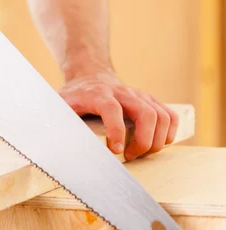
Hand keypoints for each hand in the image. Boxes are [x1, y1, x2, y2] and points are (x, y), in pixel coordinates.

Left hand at [59, 71, 178, 160]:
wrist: (89, 74)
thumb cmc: (75, 95)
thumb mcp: (61, 105)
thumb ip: (59, 120)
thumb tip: (58, 142)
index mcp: (97, 94)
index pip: (111, 109)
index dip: (116, 130)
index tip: (116, 150)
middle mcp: (121, 92)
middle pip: (145, 113)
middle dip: (144, 141)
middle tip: (130, 156)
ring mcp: (138, 95)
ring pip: (161, 115)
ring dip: (157, 140)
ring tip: (141, 153)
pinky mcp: (148, 100)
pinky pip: (169, 114)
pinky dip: (170, 131)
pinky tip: (160, 143)